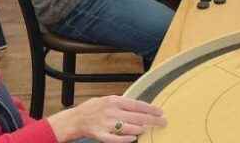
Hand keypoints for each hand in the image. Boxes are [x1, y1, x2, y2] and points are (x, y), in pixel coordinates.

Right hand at [47, 95, 165, 142]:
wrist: (76, 119)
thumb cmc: (93, 108)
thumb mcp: (108, 100)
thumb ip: (122, 103)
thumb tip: (140, 107)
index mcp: (114, 101)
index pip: (136, 104)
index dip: (150, 109)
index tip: (160, 112)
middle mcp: (111, 111)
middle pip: (136, 117)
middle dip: (152, 120)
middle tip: (163, 122)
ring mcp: (106, 124)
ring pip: (128, 128)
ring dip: (140, 129)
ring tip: (147, 129)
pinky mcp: (101, 135)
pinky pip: (116, 139)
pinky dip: (126, 139)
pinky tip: (133, 138)